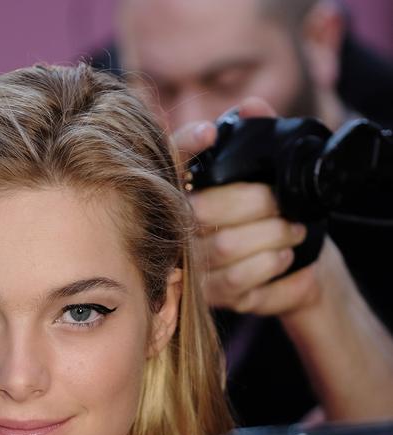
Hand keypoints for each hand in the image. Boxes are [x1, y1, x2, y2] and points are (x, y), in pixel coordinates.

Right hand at [172, 98, 320, 316]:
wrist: (291, 268)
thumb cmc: (267, 213)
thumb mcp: (265, 171)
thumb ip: (257, 136)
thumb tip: (252, 106)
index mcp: (184, 188)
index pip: (170, 160)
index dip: (185, 145)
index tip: (211, 132)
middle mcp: (176, 226)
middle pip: (206, 209)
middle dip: (257, 202)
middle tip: (286, 204)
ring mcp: (189, 266)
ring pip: (226, 247)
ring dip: (271, 236)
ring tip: (295, 230)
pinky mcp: (208, 296)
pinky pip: (237, 281)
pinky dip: (269, 266)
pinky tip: (285, 256)